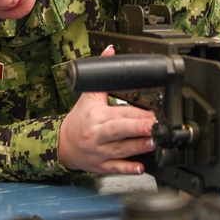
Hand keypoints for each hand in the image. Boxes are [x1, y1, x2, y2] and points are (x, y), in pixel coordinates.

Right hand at [57, 45, 155, 174]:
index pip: (120, 113)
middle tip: (157, 127)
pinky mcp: (101, 166)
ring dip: (139, 148)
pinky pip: (115, 168)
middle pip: (120, 131)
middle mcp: (97, 134)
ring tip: (155, 143)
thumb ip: (102, 73)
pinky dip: (128, 169)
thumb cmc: (79, 120)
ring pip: (121, 151)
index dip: (138, 113)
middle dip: (139, 129)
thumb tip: (111, 50)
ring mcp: (99, 152)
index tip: (154, 113)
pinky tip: (141, 168)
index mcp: (96, 116)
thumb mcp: (88, 95)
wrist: (62, 144)